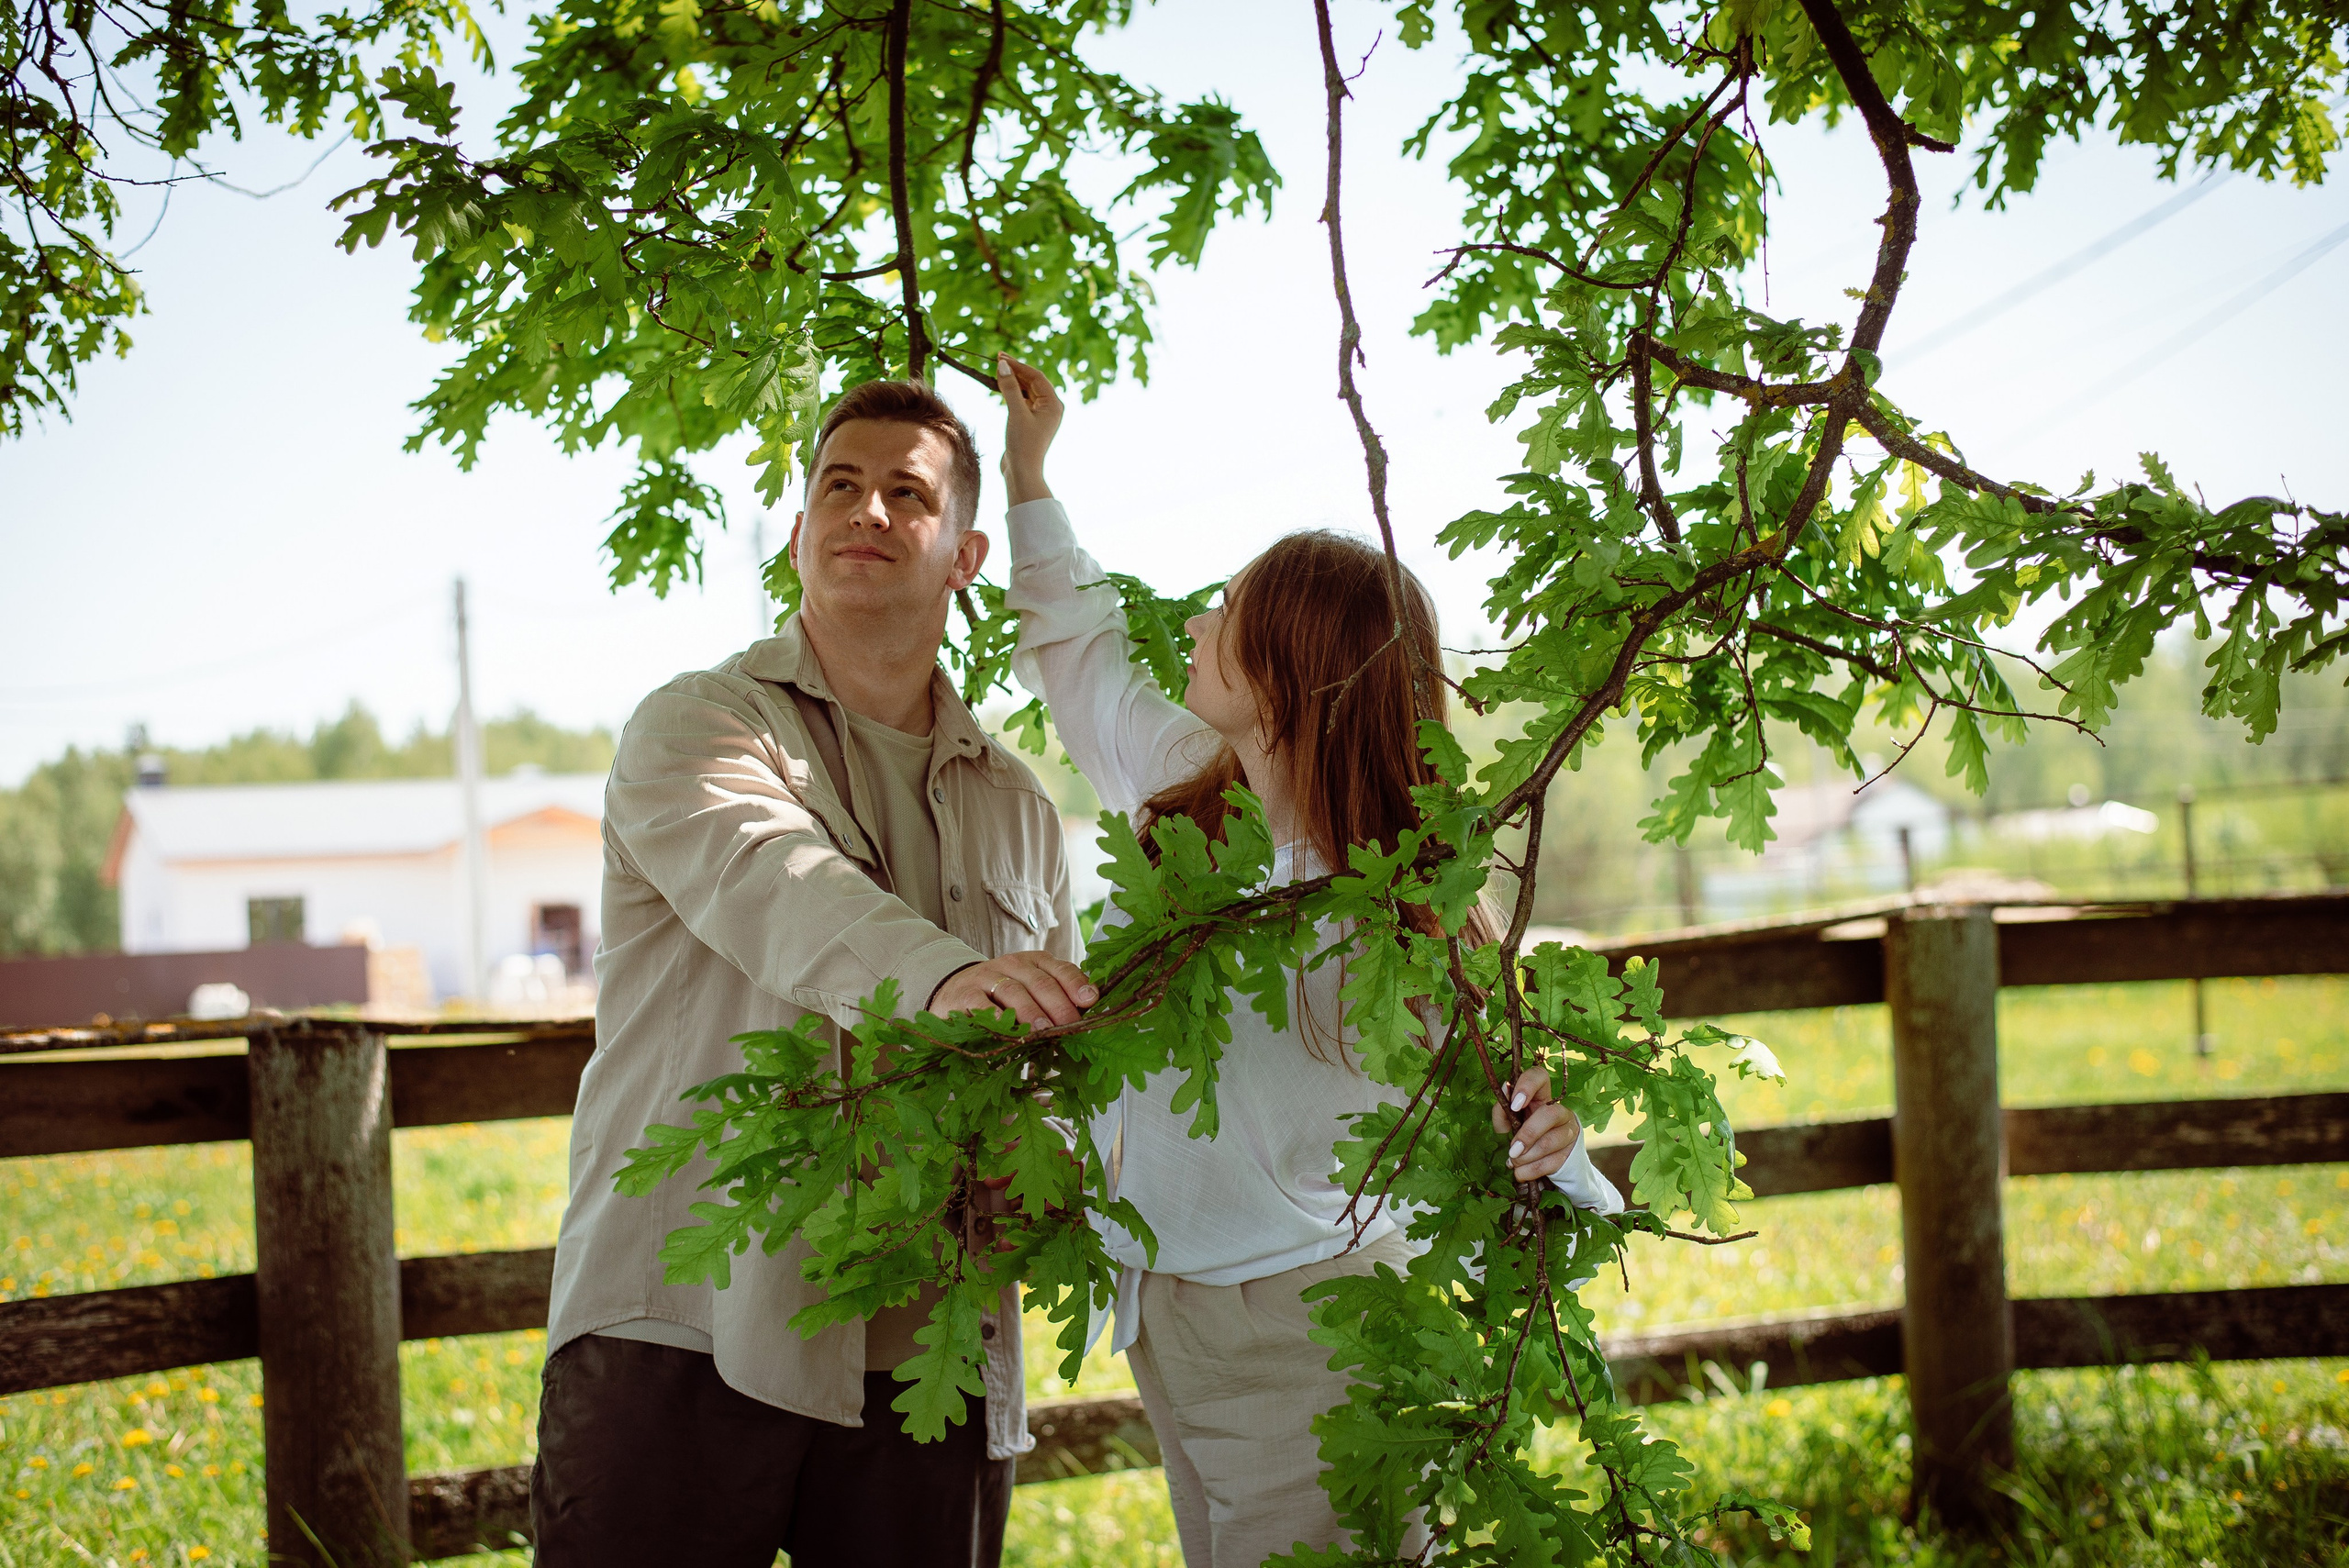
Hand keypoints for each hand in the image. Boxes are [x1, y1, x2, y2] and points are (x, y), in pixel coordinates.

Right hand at [931, 950, 1096, 1027]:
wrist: (955, 990)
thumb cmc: (1002, 998)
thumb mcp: (1030, 993)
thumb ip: (1055, 1003)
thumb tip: (1083, 1023)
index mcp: (1035, 962)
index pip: (1060, 969)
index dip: (1076, 984)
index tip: (1090, 1000)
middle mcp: (1013, 965)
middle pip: (1040, 982)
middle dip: (1058, 1005)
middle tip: (1070, 1026)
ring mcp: (987, 977)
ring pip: (1013, 991)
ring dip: (1030, 1012)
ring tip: (1043, 1030)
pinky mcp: (964, 994)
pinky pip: (980, 1003)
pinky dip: (993, 1015)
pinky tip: (1004, 1027)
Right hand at [994, 352, 1061, 505]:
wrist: (1022, 471)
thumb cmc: (1023, 444)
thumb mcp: (1016, 413)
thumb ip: (1009, 388)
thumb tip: (1003, 365)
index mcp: (1054, 404)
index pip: (1036, 377)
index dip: (1018, 365)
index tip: (1000, 357)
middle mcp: (1050, 408)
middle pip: (1032, 382)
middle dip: (1015, 370)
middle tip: (997, 359)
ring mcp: (1040, 415)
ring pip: (1026, 391)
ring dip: (1013, 381)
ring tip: (997, 370)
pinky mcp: (1030, 422)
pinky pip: (1022, 401)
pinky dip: (1012, 393)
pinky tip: (1001, 387)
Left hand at [1493, 1067, 1582, 1183]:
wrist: (1545, 1162)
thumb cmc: (1523, 1137)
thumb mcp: (1510, 1123)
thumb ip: (1503, 1112)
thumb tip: (1504, 1094)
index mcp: (1541, 1096)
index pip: (1540, 1076)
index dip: (1528, 1086)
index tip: (1515, 1106)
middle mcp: (1559, 1110)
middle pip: (1550, 1114)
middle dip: (1528, 1134)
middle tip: (1512, 1150)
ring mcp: (1569, 1131)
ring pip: (1551, 1141)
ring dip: (1527, 1156)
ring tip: (1513, 1163)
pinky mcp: (1571, 1152)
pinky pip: (1552, 1162)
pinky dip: (1532, 1170)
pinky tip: (1520, 1173)